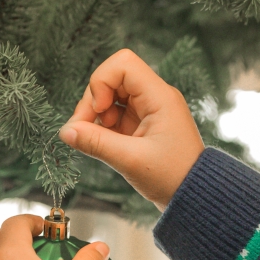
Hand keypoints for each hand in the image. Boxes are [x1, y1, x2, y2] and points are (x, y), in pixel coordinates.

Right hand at [58, 49, 204, 209]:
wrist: (194, 196)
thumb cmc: (172, 177)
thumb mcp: (131, 161)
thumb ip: (96, 143)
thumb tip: (65, 131)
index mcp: (160, 97)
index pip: (123, 63)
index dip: (102, 81)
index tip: (100, 111)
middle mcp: (156, 97)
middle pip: (113, 78)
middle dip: (93, 101)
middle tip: (83, 130)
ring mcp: (149, 109)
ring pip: (111, 95)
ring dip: (97, 115)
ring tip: (96, 140)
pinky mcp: (143, 123)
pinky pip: (116, 113)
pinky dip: (104, 126)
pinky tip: (104, 144)